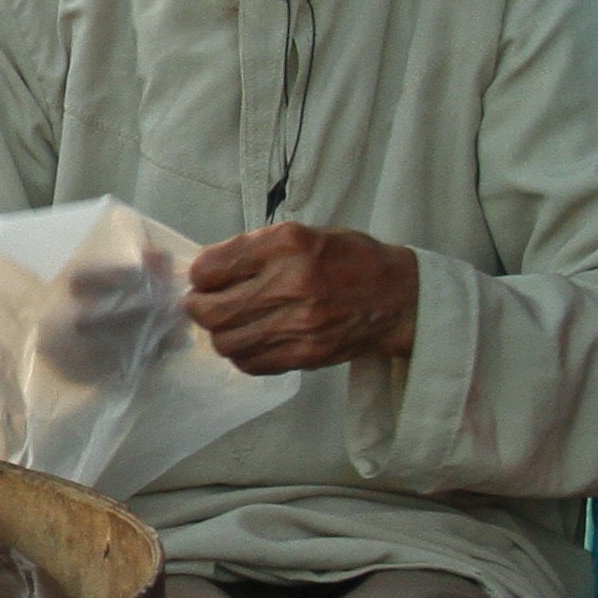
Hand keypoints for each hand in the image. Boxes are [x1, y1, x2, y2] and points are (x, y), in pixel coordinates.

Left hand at [182, 224, 416, 378]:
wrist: (398, 298)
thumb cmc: (350, 260)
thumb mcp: (304, 233)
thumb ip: (256, 249)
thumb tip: (209, 269)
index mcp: (288, 245)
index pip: (212, 267)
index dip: (201, 274)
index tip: (206, 277)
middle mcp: (291, 283)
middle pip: (211, 311)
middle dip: (199, 307)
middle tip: (206, 303)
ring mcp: (299, 324)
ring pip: (226, 342)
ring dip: (220, 333)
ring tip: (231, 322)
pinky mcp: (305, 354)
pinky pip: (250, 363)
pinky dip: (242, 353)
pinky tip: (252, 339)